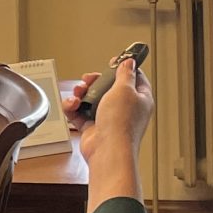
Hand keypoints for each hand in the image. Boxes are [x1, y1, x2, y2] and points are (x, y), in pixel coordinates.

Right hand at [76, 58, 150, 209]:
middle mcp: (126, 109)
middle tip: (88, 79)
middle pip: (108, 87)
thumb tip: (129, 62)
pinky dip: (74, 108)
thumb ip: (125, 73)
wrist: (107, 151)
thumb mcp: (124, 89)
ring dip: (82, 94)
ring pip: (92, 99)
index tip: (113, 61)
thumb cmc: (121, 124)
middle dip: (95, 81)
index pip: (134, 78)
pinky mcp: (93, 128)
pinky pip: (80, 113)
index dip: (123, 68)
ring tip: (78, 94)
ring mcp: (109, 119)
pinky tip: (72, 105)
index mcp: (140, 99)